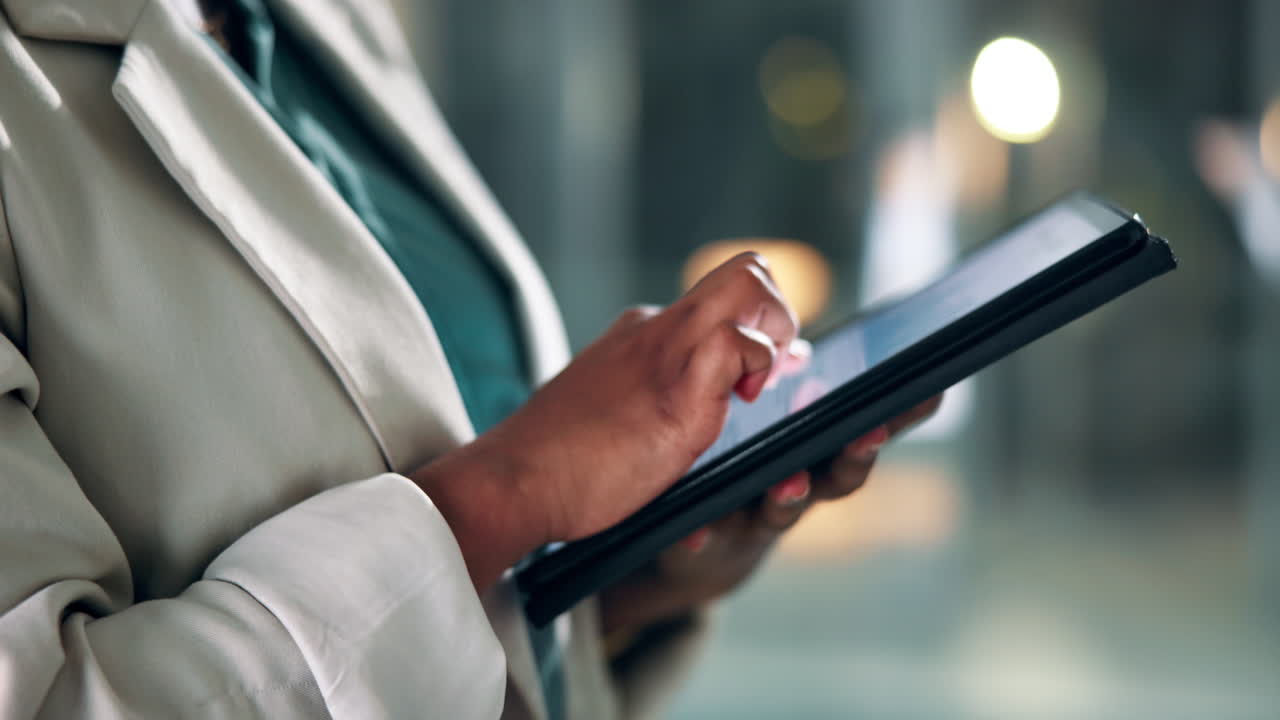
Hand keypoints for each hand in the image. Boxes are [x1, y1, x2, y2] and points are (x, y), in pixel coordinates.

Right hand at [414, 253, 798, 589]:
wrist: (516, 479)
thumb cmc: (555, 464)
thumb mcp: (603, 415)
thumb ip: (640, 402)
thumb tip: (677, 414)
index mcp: (637, 335)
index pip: (712, 302)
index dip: (752, 327)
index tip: (760, 370)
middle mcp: (655, 326)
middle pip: (743, 270)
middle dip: (777, 310)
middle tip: (774, 370)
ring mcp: (669, 346)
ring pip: (751, 280)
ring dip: (776, 330)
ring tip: (756, 388)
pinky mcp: (682, 379)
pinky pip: (746, 343)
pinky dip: (759, 369)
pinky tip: (738, 406)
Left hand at [597, 395, 942, 635]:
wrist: (694, 543)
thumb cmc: (750, 471)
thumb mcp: (781, 429)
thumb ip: (798, 391)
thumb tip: (807, 343)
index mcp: (815, 451)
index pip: (865, 427)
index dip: (902, 414)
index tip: (931, 391)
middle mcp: (796, 487)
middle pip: (837, 476)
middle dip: (856, 457)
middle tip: (869, 434)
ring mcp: (755, 517)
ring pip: (781, 511)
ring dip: (790, 497)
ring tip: (791, 483)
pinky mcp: (707, 541)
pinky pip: (705, 538)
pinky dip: (703, 536)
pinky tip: (695, 532)